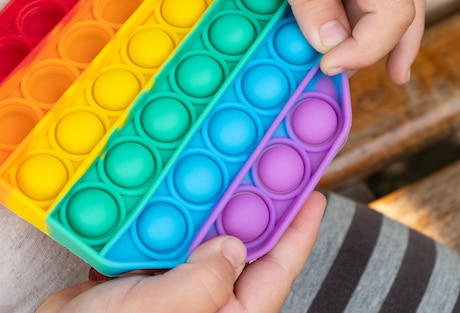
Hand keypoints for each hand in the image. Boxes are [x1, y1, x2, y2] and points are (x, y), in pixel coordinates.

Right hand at [36, 191, 325, 312]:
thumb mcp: (166, 311)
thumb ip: (206, 280)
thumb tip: (233, 245)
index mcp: (228, 312)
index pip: (276, 268)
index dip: (298, 230)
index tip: (312, 192)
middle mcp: (209, 298)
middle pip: (242, 244)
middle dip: (250, 204)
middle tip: (261, 161)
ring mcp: (178, 284)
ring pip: (202, 234)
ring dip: (205, 202)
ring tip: (215, 163)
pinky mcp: (147, 274)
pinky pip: (166, 235)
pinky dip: (167, 211)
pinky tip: (166, 185)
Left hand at [168, 0, 424, 83]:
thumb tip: (331, 43)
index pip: (393, 10)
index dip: (365, 49)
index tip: (328, 66)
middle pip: (404, 10)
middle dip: (380, 51)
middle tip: (348, 78)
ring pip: (395, 2)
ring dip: (377, 41)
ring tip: (354, 70)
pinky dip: (363, 21)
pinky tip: (350, 40)